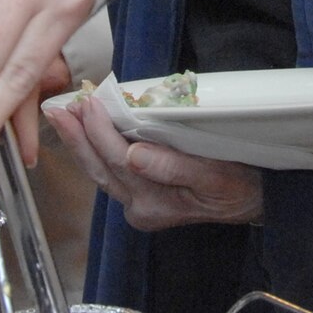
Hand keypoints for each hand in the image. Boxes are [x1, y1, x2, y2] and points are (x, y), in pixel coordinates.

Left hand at [45, 95, 261, 229]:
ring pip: (99, 171)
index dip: (99, 130)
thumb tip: (134, 155)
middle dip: (77, 136)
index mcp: (155, 204)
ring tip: (64, 114)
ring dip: (80, 141)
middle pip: (99, 168)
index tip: (88, 103)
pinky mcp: (140, 197)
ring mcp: (138, 206)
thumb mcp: (215, 175)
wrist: (255, 201)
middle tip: (58, 106)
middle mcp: (140, 208)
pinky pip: (109, 172)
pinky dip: (95, 148)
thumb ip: (173, 167)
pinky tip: (86, 130)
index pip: (118, 161)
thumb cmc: (238, 185)